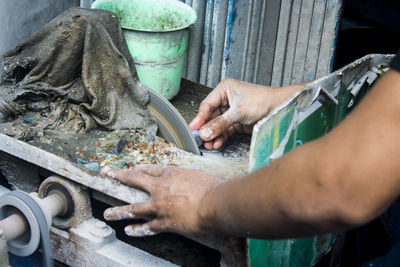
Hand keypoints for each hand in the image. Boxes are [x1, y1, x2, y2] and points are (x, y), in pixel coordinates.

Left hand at [101, 165, 221, 236]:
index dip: (137, 168)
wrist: (216, 203)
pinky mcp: (165, 222)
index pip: (149, 169)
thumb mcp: (202, 174)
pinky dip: (138, 230)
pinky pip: (148, 227)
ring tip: (108, 213)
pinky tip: (129, 231)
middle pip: (134, 179)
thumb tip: (197, 177)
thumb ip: (194, 175)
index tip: (130, 168)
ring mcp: (160, 206)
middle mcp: (161, 188)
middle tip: (107, 173)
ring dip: (120, 211)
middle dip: (118, 176)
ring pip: (134, 208)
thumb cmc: (214, 187)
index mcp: (171, 174)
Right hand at [189, 79, 287, 149]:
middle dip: (207, 129)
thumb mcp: (238, 112)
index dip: (200, 118)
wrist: (280, 108)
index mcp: (224, 89)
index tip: (193, 129)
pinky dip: (221, 137)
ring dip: (213, 135)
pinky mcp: (237, 122)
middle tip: (200, 140)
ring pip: (218, 125)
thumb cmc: (263, 101)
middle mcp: (227, 100)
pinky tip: (217, 143)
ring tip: (209, 144)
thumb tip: (205, 132)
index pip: (207, 105)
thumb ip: (220, 124)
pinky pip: (225, 130)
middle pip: (211, 117)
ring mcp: (232, 112)